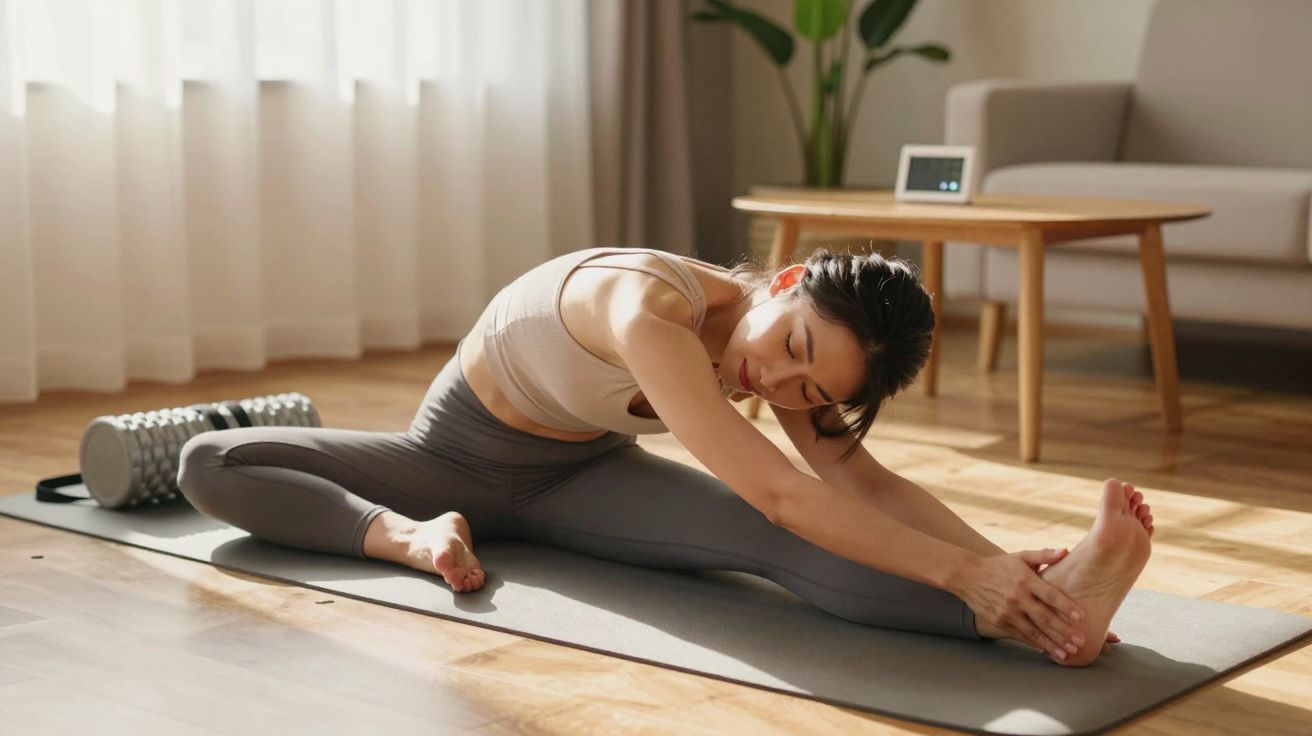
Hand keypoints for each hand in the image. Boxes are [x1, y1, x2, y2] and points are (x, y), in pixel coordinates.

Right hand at [952, 549, 1088, 660]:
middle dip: (1064, 631)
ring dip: (1052, 643)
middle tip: (1080, 642)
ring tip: (1068, 654)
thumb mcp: (1021, 556)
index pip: (1050, 595)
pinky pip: (1020, 635)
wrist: (967, 575)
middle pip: (1045, 617)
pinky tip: (1047, 651)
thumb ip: (1044, 555)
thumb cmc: (999, 566)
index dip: (1067, 607)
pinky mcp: (999, 621)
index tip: (1082, 617)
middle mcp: (1017, 597)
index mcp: (1025, 580)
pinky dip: (1035, 644)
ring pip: (1033, 631)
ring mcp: (1007, 612)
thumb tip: (1066, 551)